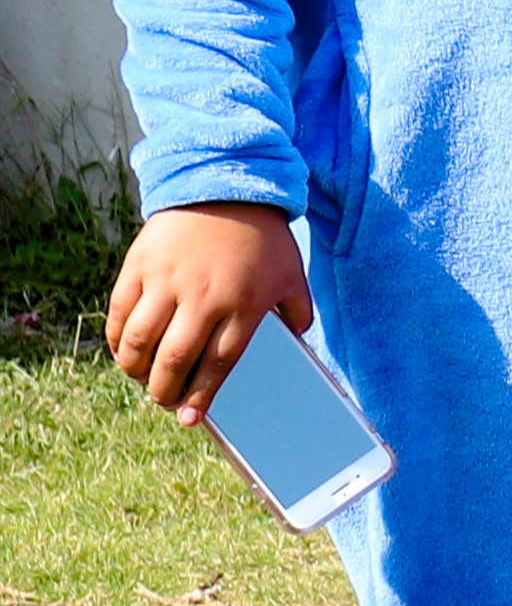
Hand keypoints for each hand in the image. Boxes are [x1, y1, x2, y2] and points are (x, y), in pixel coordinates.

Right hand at [110, 205, 310, 421]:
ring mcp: (167, 281)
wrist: (225, 186)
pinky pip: (120, 313)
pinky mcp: (139, 267)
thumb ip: (298, 313)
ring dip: (136, 369)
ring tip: (143, 379)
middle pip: (175, 358)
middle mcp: (203, 297)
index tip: (191, 419)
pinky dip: (117, 339)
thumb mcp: (293, 274)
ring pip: (140, 341)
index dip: (202, 395)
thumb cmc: (264, 237)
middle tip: (164, 400)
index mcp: (243, 304)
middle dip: (165, 390)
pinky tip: (123, 352)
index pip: (219, 363)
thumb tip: (299, 345)